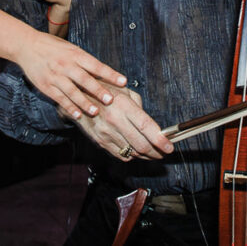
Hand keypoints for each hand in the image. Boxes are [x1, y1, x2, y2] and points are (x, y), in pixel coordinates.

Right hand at [13, 30, 128, 120]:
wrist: (27, 46)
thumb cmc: (53, 47)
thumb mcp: (70, 48)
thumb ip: (85, 61)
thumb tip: (103, 74)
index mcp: (75, 54)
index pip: (96, 65)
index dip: (110, 74)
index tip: (124, 81)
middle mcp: (66, 65)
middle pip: (85, 79)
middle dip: (98, 90)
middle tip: (111, 100)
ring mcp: (55, 76)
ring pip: (72, 92)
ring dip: (84, 102)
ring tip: (95, 111)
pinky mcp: (46, 86)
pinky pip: (59, 98)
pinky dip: (69, 107)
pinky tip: (78, 115)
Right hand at [59, 83, 173, 160]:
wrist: (77, 97)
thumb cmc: (104, 90)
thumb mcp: (123, 90)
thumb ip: (139, 106)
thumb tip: (152, 125)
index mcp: (123, 105)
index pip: (146, 127)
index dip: (160, 140)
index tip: (169, 147)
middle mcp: (114, 120)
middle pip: (141, 144)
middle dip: (156, 151)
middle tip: (163, 151)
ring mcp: (105, 133)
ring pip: (132, 152)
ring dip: (146, 155)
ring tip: (153, 152)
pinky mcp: (99, 141)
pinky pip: (120, 155)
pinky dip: (132, 156)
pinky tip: (136, 151)